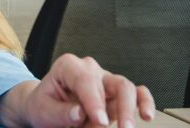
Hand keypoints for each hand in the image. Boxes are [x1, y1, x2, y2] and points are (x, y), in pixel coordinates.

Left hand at [24, 54, 154, 127]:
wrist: (43, 109)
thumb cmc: (43, 105)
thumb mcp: (43, 109)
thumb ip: (60, 111)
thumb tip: (79, 112)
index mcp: (69, 66)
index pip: (86, 80)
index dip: (94, 101)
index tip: (99, 120)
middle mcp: (90, 70)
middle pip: (113, 82)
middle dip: (120, 107)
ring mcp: (105, 81)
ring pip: (126, 88)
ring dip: (131, 108)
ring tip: (128, 127)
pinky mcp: (115, 94)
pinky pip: (136, 93)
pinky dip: (144, 102)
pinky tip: (146, 114)